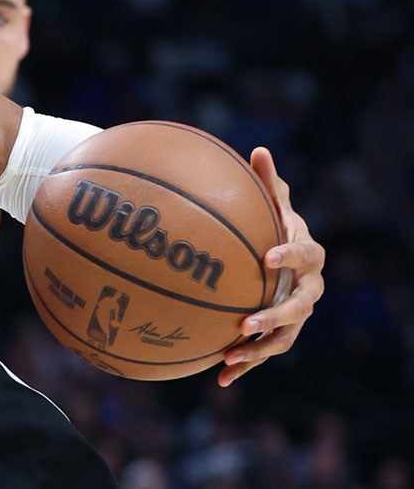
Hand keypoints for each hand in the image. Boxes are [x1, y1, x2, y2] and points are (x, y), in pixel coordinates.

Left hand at [219, 147, 324, 386]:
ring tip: (231, 356)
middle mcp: (309, 289)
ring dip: (259, 350)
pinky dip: (245, 366)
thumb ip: (267, 183)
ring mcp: (296, 315)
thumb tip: (259, 151)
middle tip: (246, 322)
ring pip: (285, 338)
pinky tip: (219, 378)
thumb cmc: (271, 225)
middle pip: (299, 307)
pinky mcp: (278, 333)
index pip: (305, 255)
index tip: (267, 256)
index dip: (289, 255)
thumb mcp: (271, 204)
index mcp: (309, 255)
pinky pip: (264, 353)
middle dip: (274, 317)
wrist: (277, 257)